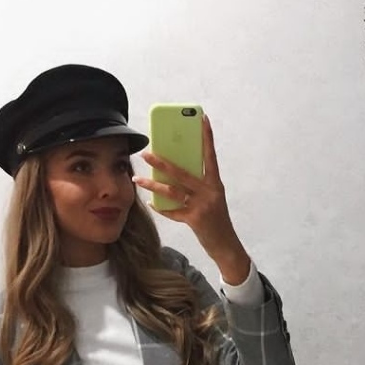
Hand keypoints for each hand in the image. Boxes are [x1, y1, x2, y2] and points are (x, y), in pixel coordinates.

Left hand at [134, 115, 251, 284]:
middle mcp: (209, 192)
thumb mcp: (212, 198)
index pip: (210, 156)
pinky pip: (173, 212)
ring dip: (153, 185)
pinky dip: (161, 208)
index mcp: (215, 183)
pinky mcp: (195, 220)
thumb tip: (174, 172)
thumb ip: (198, 185)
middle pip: (182, 172)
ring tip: (138, 179)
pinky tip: (151, 203)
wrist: (226, 245)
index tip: (203, 119)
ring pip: (173, 191)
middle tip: (146, 153)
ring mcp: (202, 206)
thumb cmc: (216, 220)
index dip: (207, 137)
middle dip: (162, 162)